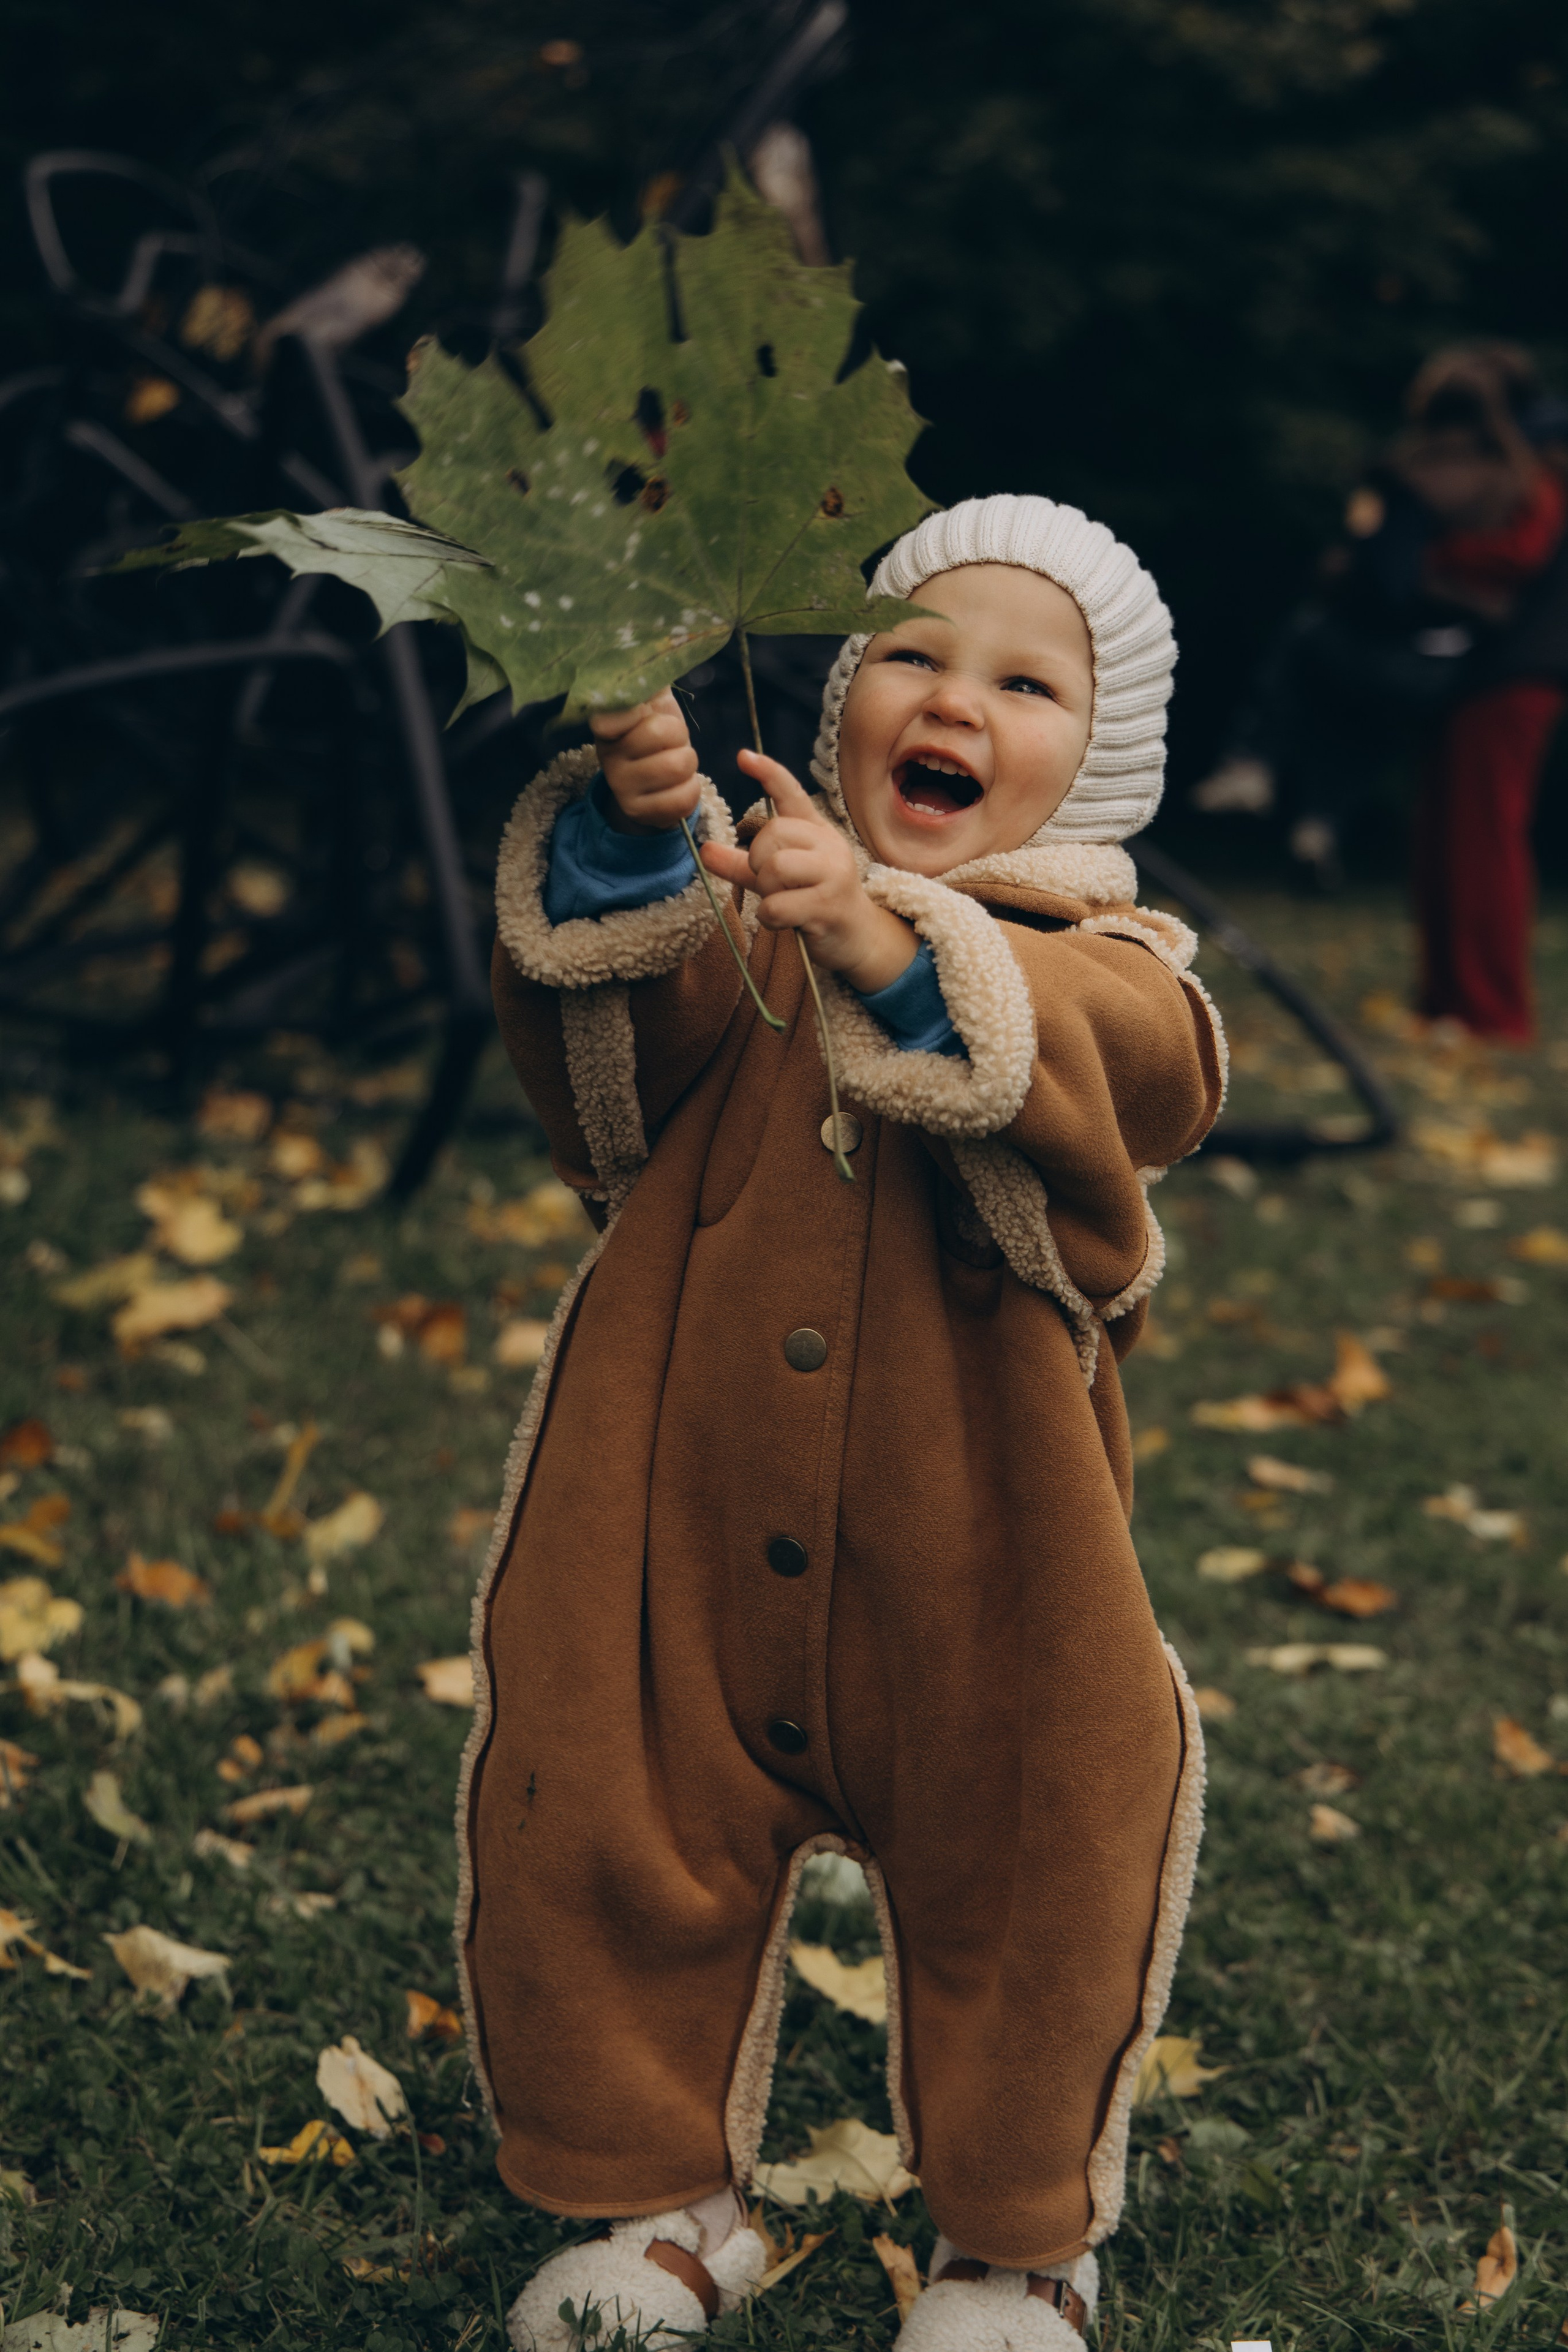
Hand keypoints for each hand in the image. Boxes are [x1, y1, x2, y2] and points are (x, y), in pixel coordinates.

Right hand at [590, 688, 699, 833]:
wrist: (655, 786)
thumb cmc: (655, 735)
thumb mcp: (651, 702)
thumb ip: (649, 678)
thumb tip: (658, 645)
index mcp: (605, 725)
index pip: (614, 709)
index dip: (642, 708)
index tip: (645, 712)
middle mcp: (607, 757)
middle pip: (660, 732)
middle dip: (678, 733)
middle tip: (670, 740)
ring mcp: (622, 788)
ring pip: (678, 764)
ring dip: (688, 760)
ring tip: (675, 760)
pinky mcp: (641, 813)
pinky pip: (685, 796)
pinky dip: (692, 789)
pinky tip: (678, 785)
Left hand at [700, 749, 917, 991]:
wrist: (856, 938)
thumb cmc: (815, 902)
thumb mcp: (778, 878)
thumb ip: (743, 863)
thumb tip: (705, 850)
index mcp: (816, 832)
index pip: (792, 794)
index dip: (768, 774)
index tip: (742, 757)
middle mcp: (828, 845)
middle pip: (773, 833)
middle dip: (759, 861)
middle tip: (771, 883)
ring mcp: (833, 874)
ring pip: (775, 868)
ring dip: (766, 891)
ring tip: (781, 903)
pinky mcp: (829, 906)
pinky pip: (777, 906)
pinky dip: (770, 918)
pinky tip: (786, 922)